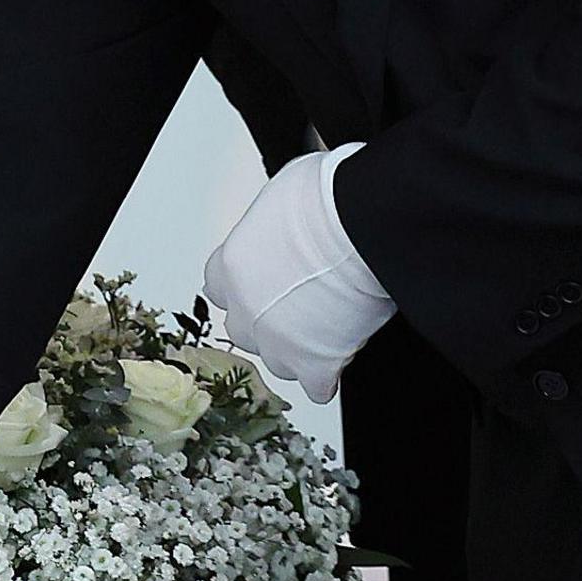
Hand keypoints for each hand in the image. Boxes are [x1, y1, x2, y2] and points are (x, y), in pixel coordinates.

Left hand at [201, 146, 395, 402]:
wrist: (361, 224)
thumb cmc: (326, 198)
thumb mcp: (281, 194)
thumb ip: (272, 225)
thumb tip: (285, 223)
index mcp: (230, 267)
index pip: (220, 289)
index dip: (248, 287)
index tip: (266, 284)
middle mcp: (246, 309)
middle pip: (245, 329)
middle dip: (269, 322)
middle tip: (301, 304)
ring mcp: (279, 341)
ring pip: (279, 360)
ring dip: (299, 348)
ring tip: (327, 326)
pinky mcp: (315, 364)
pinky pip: (317, 386)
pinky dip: (329, 375)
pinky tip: (341, 357)